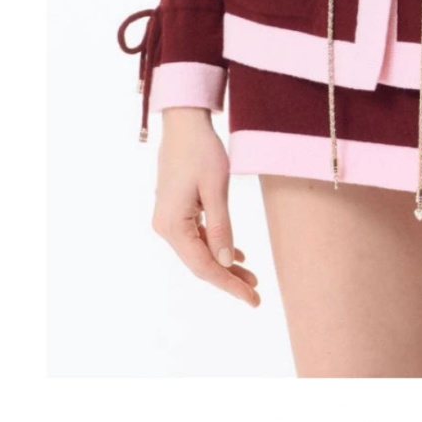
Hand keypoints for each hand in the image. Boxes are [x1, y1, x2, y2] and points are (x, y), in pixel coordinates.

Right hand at [152, 107, 259, 305]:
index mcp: (172, 225)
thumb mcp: (216, 188)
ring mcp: (169, 219)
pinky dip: (217, 246)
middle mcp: (165, 227)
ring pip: (200, 251)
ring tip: (252, 277)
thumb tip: (225, 262)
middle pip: (200, 262)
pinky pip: (197, 237)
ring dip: (224, 264)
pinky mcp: (177, 211)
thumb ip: (221, 227)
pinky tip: (236, 255)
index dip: (228, 284)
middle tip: (256, 294)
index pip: (203, 266)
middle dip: (228, 278)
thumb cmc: (201, 151)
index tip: (252, 298)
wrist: (185, 123)